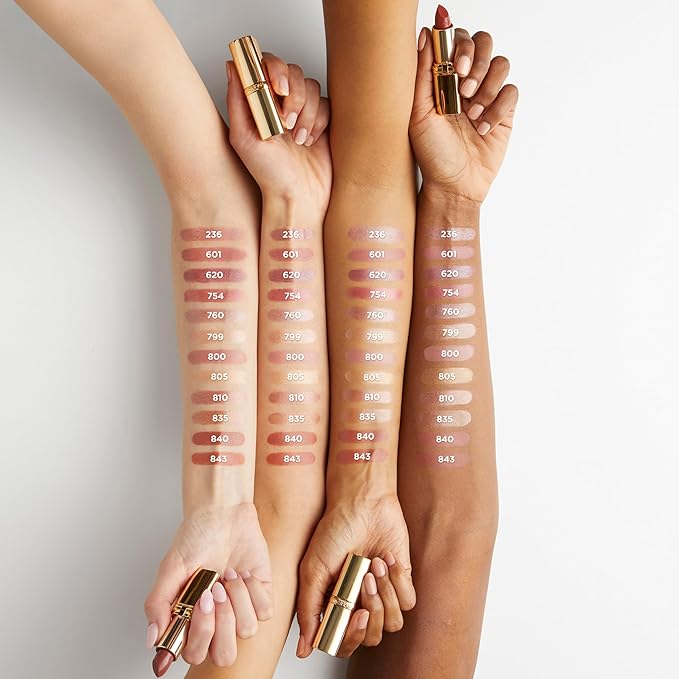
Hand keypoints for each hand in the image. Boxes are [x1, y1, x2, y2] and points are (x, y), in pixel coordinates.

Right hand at [144, 503, 271, 668]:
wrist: (224, 513)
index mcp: (190, 621)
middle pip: (223, 654)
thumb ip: (158, 605)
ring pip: (245, 631)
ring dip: (236, 599)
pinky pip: (264, 612)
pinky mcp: (261, 597)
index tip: (198, 603)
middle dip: (220, 623)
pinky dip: (253, 590)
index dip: (198, 637)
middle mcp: (216, 621)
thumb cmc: (196, 538)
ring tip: (226, 575)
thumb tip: (153, 640)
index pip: (194, 654)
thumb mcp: (171, 569)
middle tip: (212, 591)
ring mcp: (239, 610)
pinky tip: (243, 574)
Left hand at [226, 55, 331, 207]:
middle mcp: (280, 103)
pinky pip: (327, 104)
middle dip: (294, 97)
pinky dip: (319, 122)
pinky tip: (310, 141)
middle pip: (293, 71)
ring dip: (306, 113)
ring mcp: (303, 110)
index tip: (278, 90)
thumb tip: (231, 65)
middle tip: (287, 124)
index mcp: (260, 102)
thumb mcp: (243, 138)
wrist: (299, 196)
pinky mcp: (322, 120)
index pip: (267, 64)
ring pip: (312, 87)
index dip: (275, 69)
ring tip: (298, 139)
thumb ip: (236, 100)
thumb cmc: (269, 174)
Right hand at [296, 494, 415, 657]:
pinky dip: (398, 581)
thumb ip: (308, 611)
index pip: (344, 644)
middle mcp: (359, 604)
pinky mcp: (401, 581)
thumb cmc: (335, 531)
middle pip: (371, 638)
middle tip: (363, 583)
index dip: (351, 637)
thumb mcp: (312, 570)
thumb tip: (303, 649)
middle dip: (371, 612)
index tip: (355, 615)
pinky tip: (385, 559)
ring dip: (384, 593)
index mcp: (335, 606)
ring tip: (371, 565)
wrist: (362, 503)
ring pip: (392, 623)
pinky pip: (408, 602)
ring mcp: (381, 593)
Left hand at [409, 28, 518, 201]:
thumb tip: (426, 33)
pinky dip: (498, 108)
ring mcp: (486, 95)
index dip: (460, 43)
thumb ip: (422, 73)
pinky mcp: (504, 112)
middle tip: (465, 88)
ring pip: (501, 63)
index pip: (456, 39)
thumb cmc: (432, 154)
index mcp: (442, 77)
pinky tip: (482, 128)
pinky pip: (511, 91)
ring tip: (472, 115)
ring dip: (487, 87)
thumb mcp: (419, 113)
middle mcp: (465, 81)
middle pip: (483, 41)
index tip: (455, 65)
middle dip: (477, 60)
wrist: (453, 185)